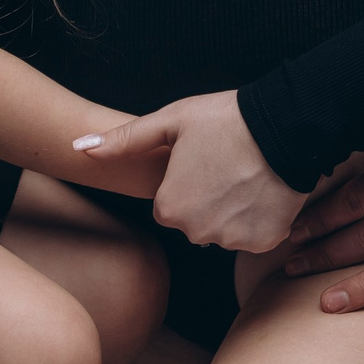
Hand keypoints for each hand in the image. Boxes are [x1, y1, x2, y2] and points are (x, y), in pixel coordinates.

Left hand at [76, 91, 306, 252]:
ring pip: (223, 229)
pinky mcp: (262, 243)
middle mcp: (196, 232)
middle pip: (194, 221)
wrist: (285, 128)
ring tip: (246, 176)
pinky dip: (257, 218)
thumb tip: (77, 147)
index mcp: (169, 207)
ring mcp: (231, 240)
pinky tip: (262, 191)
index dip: (185, 182)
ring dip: (231, 211)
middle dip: (206, 200)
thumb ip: (123, 140)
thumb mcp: (170, 121)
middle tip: (226, 167)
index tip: (203, 161)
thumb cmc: (225, 120)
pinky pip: (252, 235)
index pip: (168, 206)